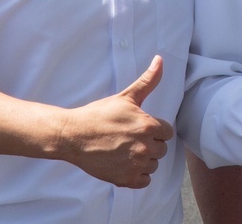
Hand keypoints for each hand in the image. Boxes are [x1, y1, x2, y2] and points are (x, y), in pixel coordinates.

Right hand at [56, 56, 173, 187]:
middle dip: (150, 143)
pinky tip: (125, 163)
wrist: (74, 136)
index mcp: (148, 126)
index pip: (167, 132)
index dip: (154, 129)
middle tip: (130, 137)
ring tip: (126, 149)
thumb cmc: (99, 115)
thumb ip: (148, 81)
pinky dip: (138, 175)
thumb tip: (160, 60)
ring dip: (144, 159)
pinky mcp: (126, 179)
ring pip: (153, 164)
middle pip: (161, 149)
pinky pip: (144, 180)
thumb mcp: (126, 97)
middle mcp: (145, 147)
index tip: (140, 127)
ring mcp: (135, 165)